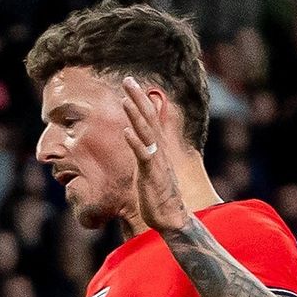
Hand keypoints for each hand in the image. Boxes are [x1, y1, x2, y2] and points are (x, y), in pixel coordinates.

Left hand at [118, 75, 191, 232]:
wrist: (170, 216)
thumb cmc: (158, 194)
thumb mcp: (149, 168)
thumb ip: (144, 152)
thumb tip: (136, 140)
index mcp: (156, 147)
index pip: (149, 118)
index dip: (140, 100)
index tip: (131, 84)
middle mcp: (158, 150)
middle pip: (148, 118)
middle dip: (138, 98)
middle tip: (128, 80)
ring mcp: (155, 160)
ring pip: (146, 133)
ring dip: (135, 115)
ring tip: (125, 99)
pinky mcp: (151, 173)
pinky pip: (143, 155)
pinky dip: (135, 143)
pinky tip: (126, 132)